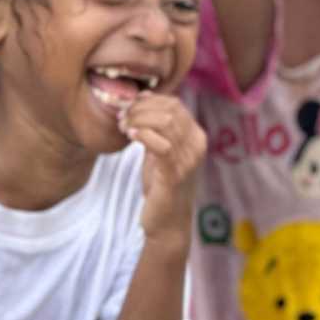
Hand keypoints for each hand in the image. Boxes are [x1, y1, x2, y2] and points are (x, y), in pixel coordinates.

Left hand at [121, 94, 206, 247]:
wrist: (167, 222)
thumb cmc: (161, 184)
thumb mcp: (160, 149)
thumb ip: (156, 127)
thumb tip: (143, 96)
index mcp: (196, 137)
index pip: (175, 104)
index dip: (149, 100)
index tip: (129, 106)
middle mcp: (197, 146)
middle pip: (170, 110)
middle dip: (141, 109)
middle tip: (122, 117)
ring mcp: (188, 161)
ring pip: (165, 123)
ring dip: (138, 120)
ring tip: (123, 127)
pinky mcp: (175, 175)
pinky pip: (161, 145)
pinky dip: (143, 135)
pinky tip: (130, 136)